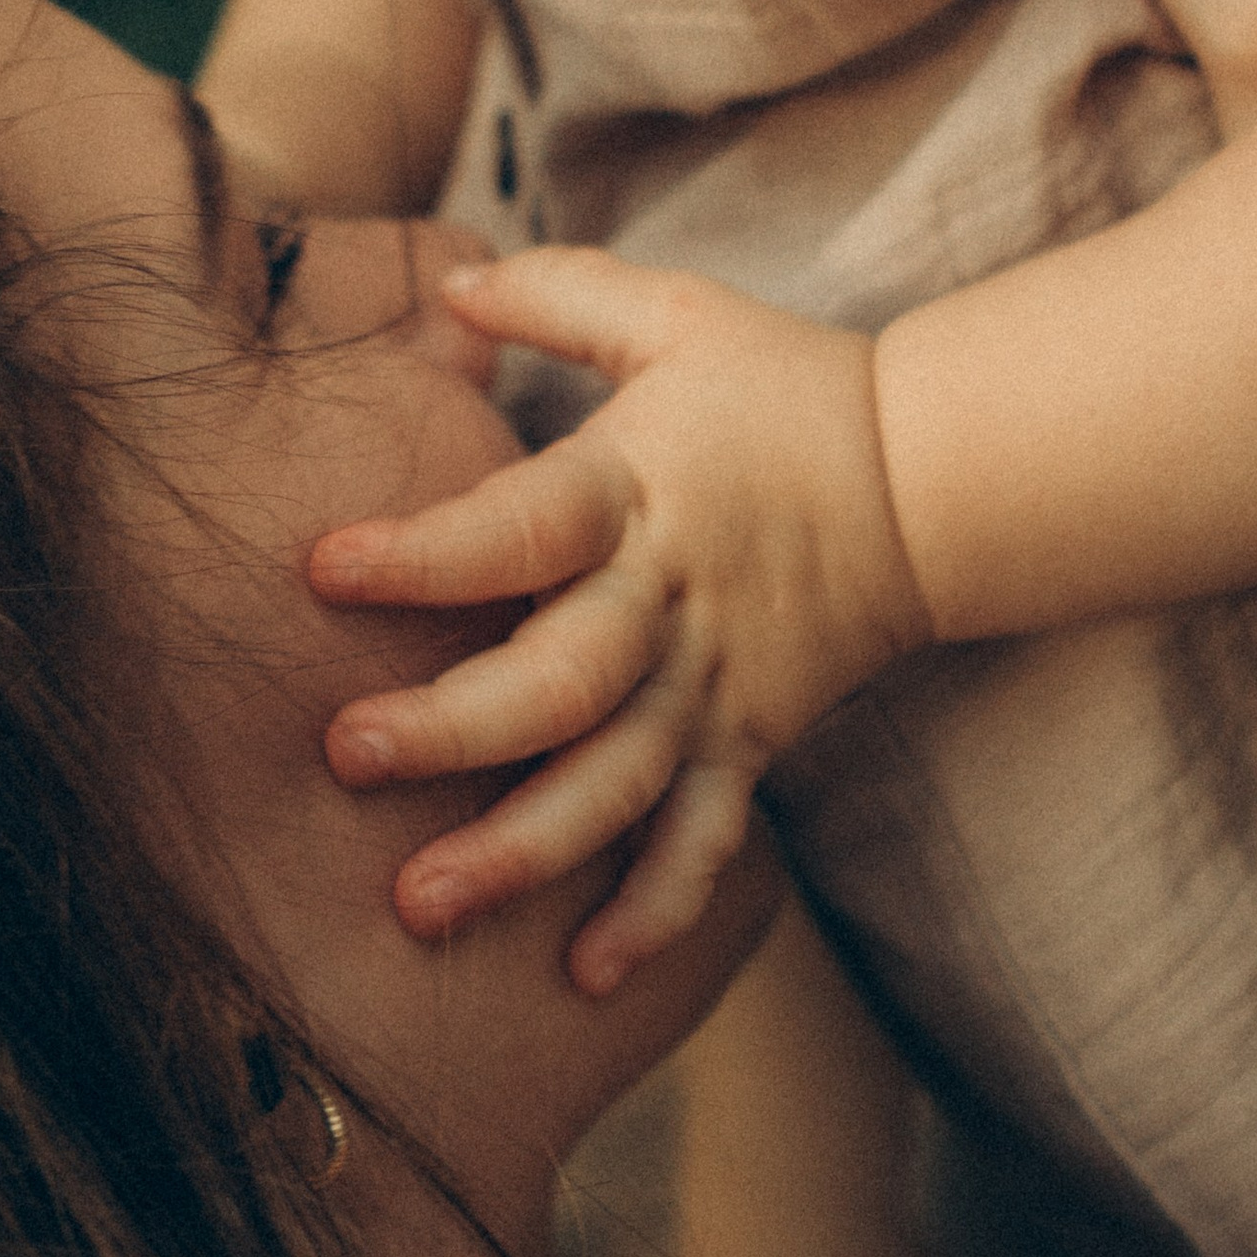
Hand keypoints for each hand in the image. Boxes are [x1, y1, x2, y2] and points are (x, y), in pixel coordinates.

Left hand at [310, 254, 930, 993]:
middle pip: (560, 679)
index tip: (323, 569)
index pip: (520, 524)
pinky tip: (583, 974)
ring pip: (617, 785)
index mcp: (637, 490)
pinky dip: (654, 909)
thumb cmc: (782, 386)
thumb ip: (558, 295)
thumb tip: (445, 282)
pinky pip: (704, 840)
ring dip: (523, 851)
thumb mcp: (676, 316)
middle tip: (346, 755)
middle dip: (451, 727)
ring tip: (424, 905)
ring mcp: (716, 686)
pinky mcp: (753, 742)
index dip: (426, 551)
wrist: (934, 479)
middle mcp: (671, 601)